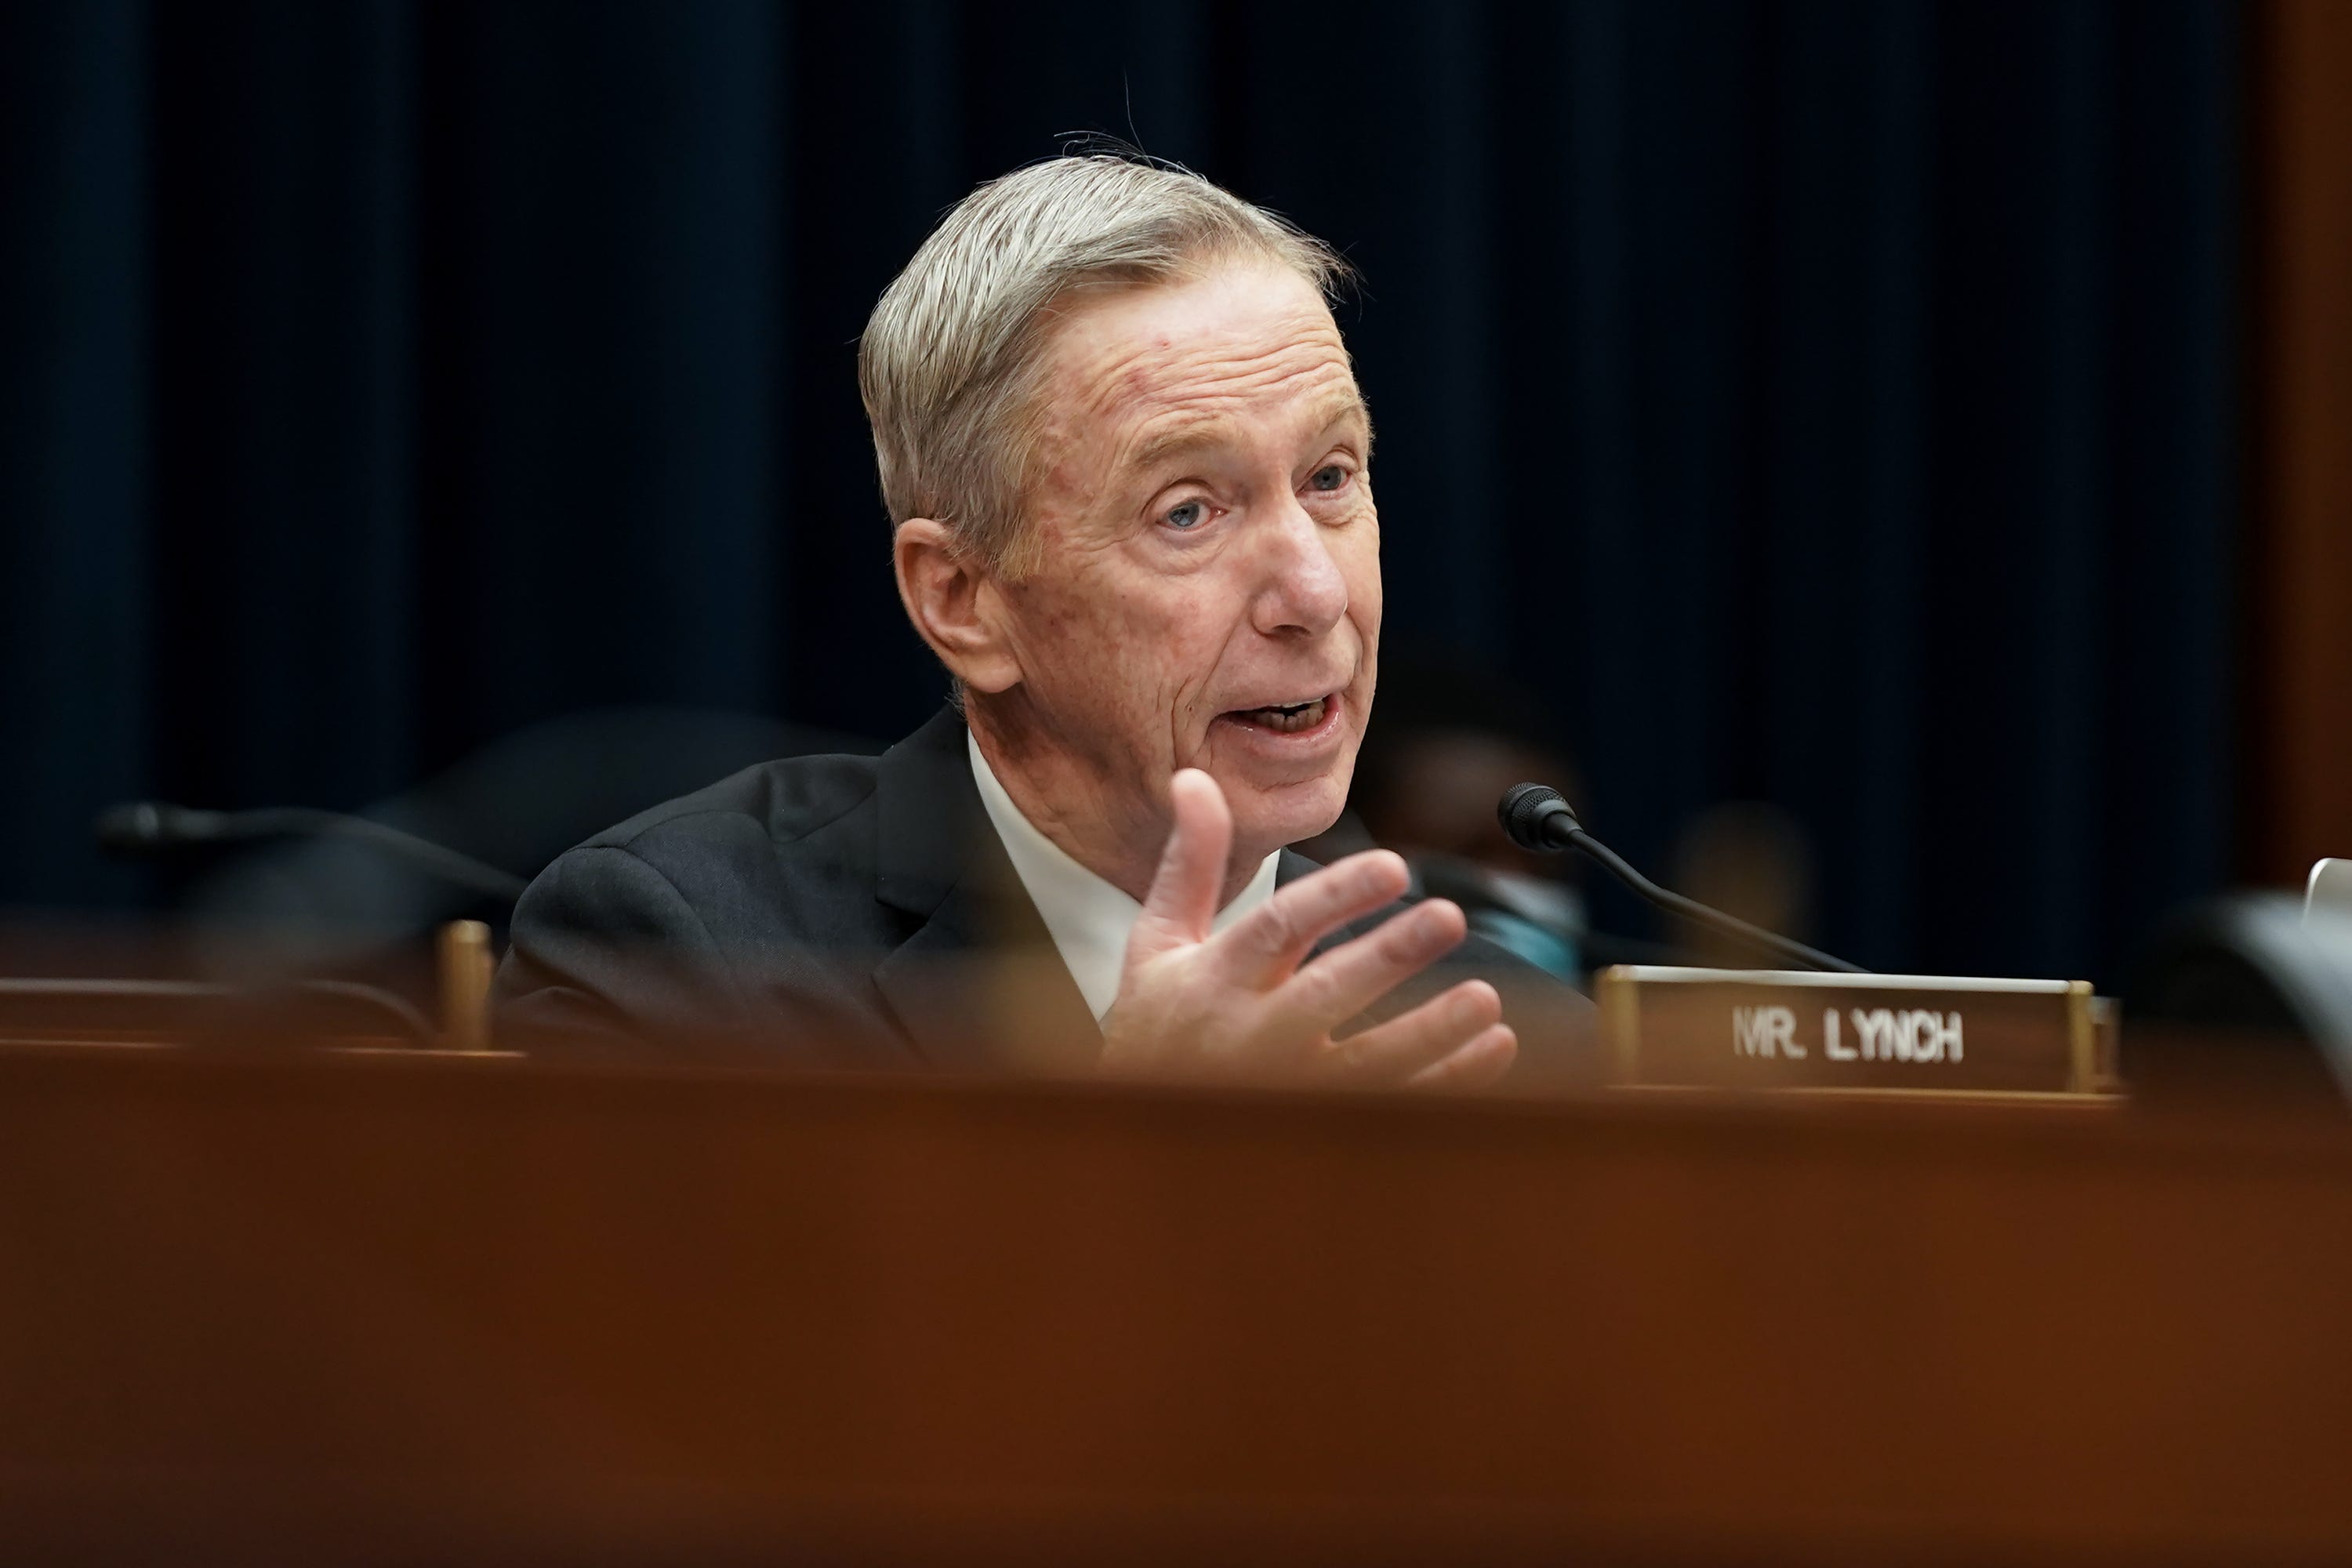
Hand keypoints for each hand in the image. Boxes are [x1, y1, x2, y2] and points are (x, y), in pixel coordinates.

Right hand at [1098, 769, 1516, 1088]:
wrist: (1139, 1130)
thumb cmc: (1156, 1026)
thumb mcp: (1159, 942)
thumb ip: (1191, 862)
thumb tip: (1195, 780)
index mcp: (1216, 978)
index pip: (1279, 927)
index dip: (1337, 897)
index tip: (1391, 865)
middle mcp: (1253, 1034)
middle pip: (1329, 992)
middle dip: (1390, 956)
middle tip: (1448, 917)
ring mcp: (1290, 1088)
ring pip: (1369, 1062)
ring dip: (1431, 1032)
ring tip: (1483, 997)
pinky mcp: (1322, 1124)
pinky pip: (1394, 1104)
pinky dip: (1449, 1079)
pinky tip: (1493, 1045)